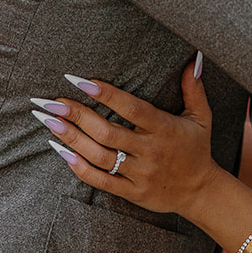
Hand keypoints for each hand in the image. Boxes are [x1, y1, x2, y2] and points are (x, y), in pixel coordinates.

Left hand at [36, 65, 218, 215]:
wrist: (201, 192)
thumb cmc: (197, 149)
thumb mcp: (202, 117)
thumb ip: (194, 89)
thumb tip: (194, 59)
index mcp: (164, 128)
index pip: (131, 109)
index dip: (105, 94)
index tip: (79, 81)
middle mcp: (150, 150)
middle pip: (107, 132)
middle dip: (77, 115)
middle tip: (51, 102)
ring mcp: (140, 173)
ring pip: (100, 156)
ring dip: (72, 138)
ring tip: (49, 122)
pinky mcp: (132, 192)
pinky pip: (101, 181)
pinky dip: (79, 168)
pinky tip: (61, 152)